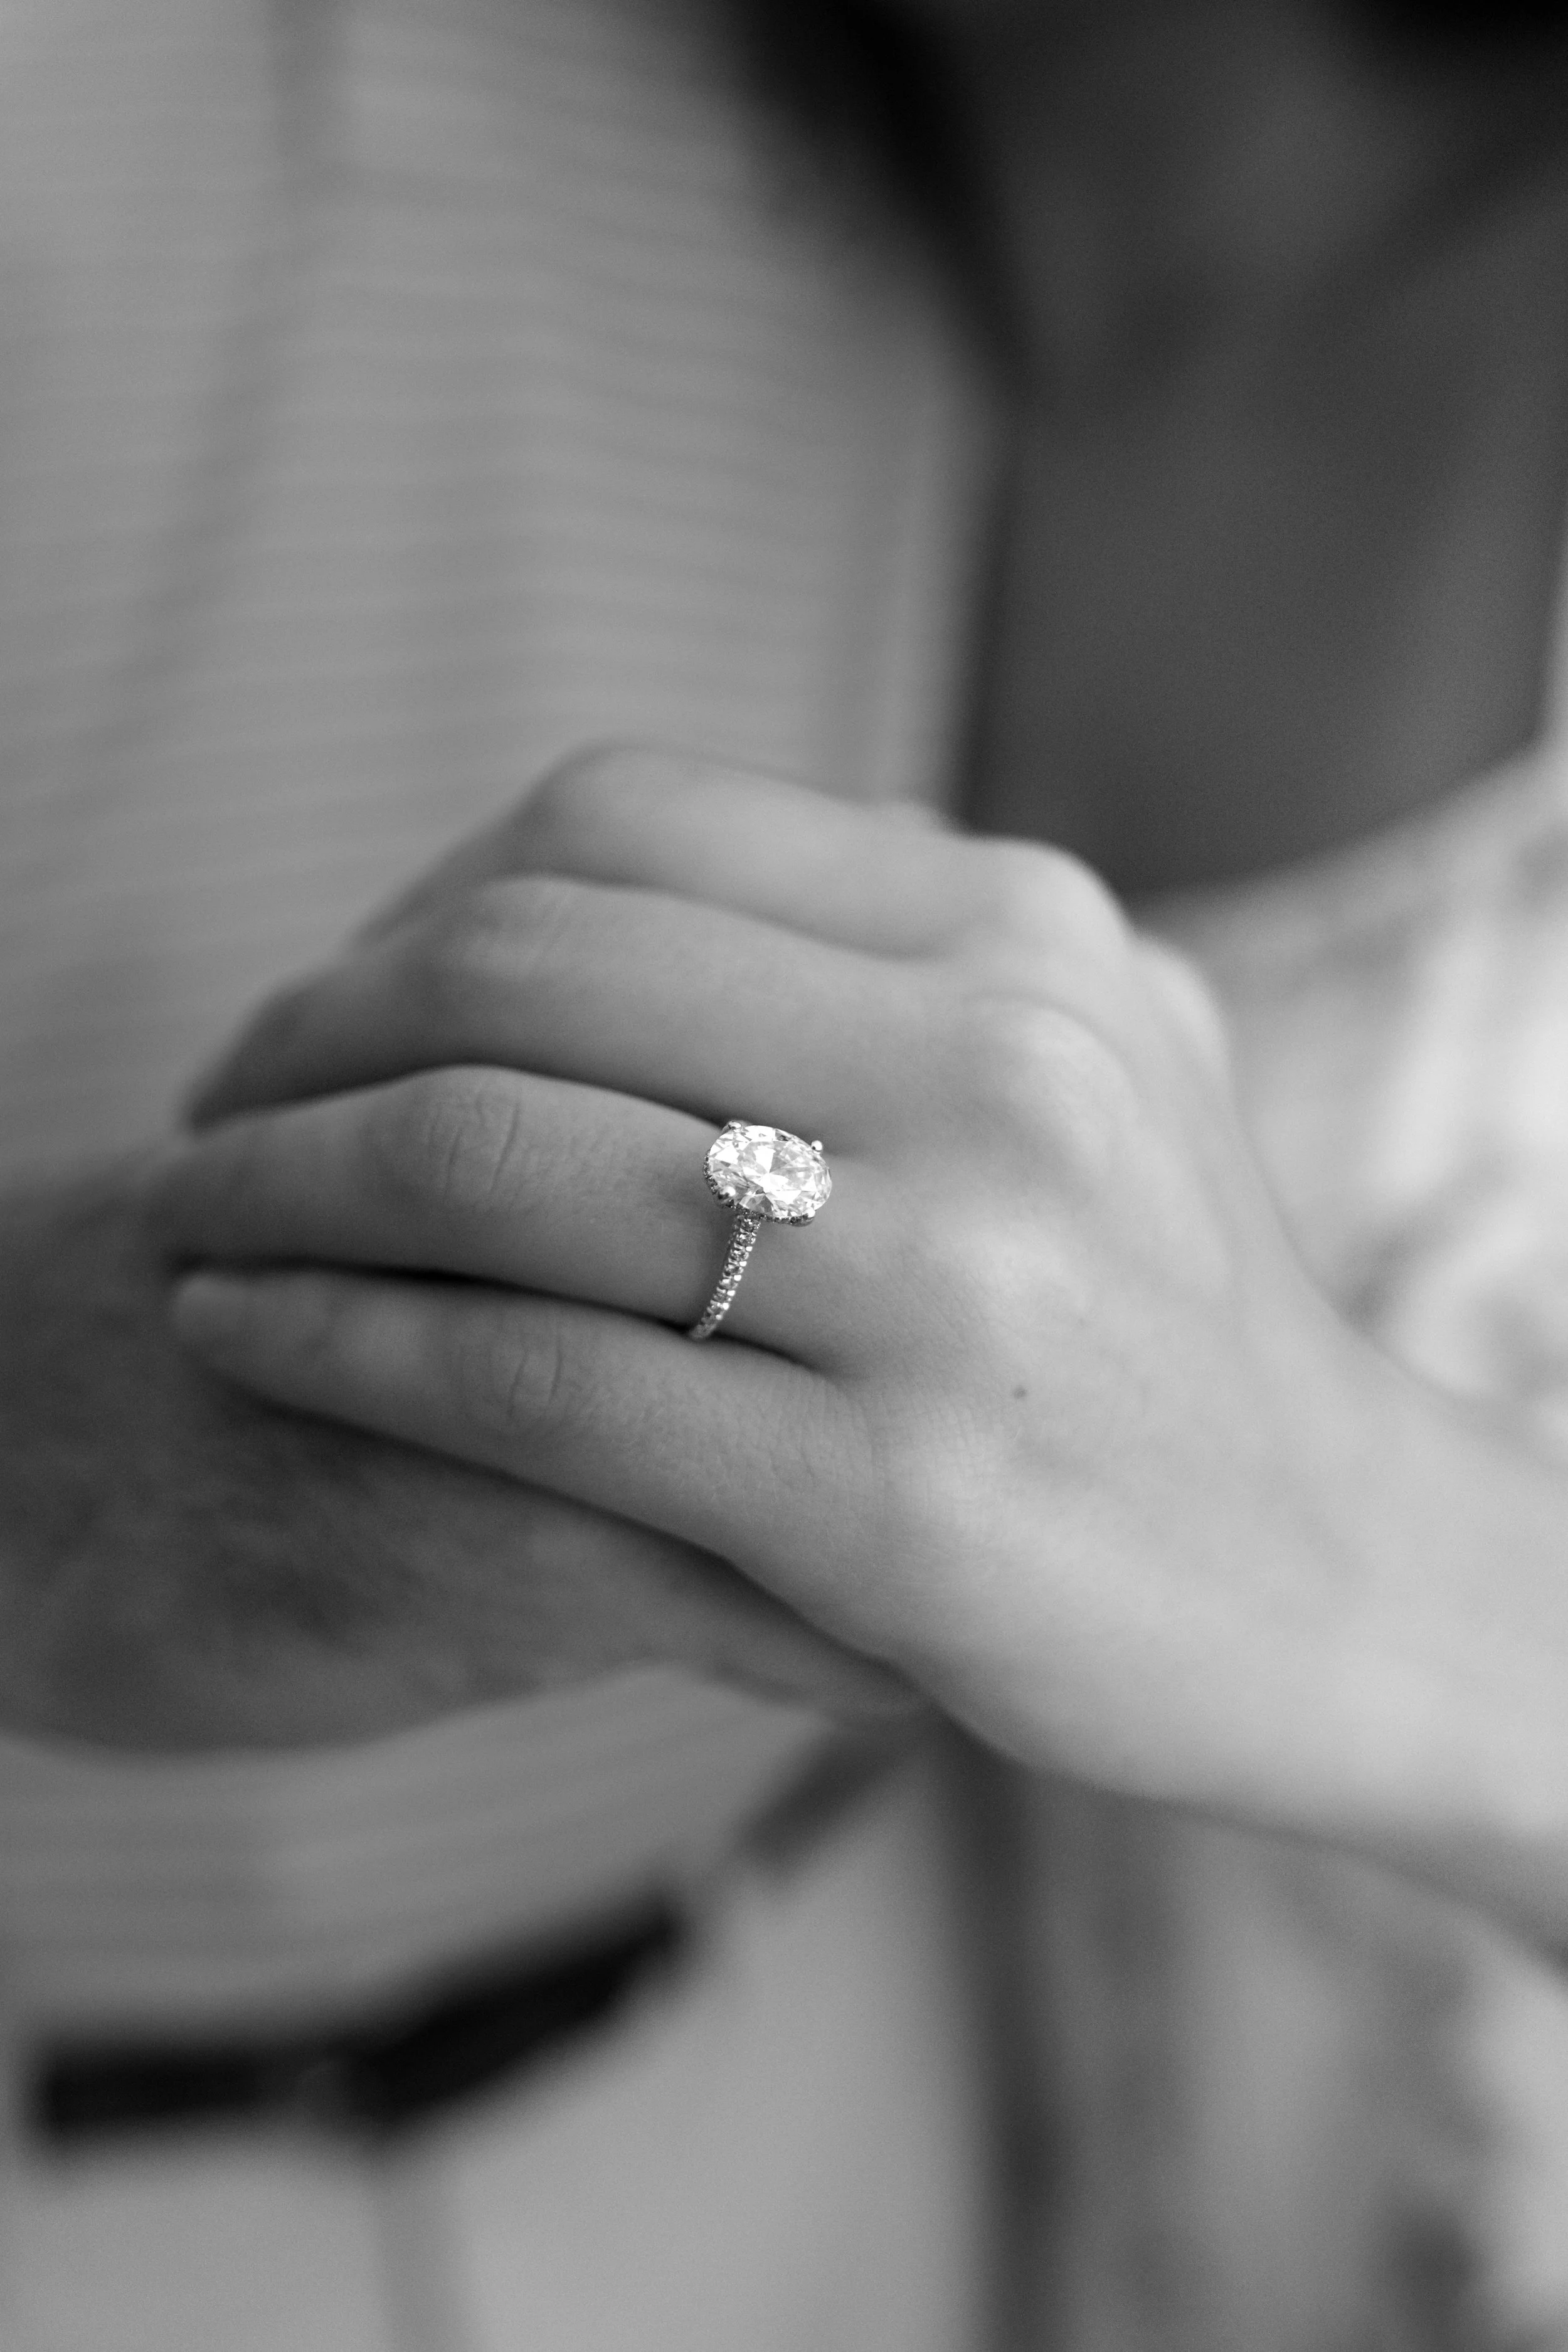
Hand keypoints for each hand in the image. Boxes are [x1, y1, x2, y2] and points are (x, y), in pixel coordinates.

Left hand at [148, 749, 1427, 1826]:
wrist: (1339, 1581)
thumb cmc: (1166, 1316)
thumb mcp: (1089, 1052)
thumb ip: (883, 945)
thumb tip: (602, 888)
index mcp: (1022, 936)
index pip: (618, 825)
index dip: (412, 900)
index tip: (326, 1006)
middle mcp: (997, 1071)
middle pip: (518, 975)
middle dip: (299, 1036)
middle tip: (206, 1113)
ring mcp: (947, 1287)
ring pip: (486, 1166)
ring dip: (272, 1186)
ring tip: (177, 1221)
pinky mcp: (888, 1503)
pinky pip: (521, 1379)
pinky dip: (333, 1345)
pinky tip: (240, 1341)